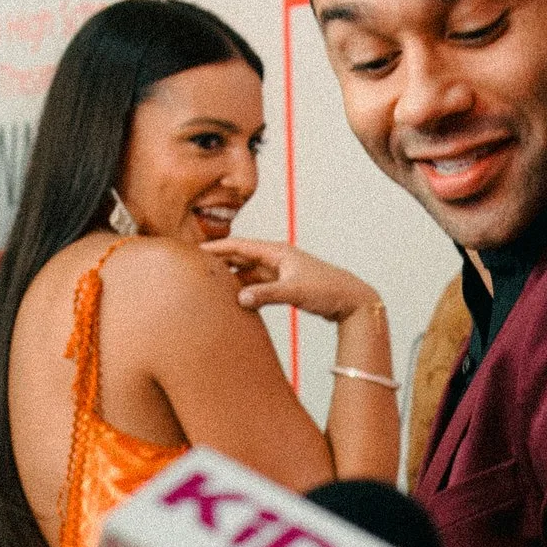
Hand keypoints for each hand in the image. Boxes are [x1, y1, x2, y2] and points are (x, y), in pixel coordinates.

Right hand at [200, 232, 372, 322]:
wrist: (352, 300)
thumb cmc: (328, 290)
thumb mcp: (295, 292)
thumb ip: (267, 295)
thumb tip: (240, 299)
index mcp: (277, 252)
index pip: (240, 246)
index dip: (217, 248)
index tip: (195, 251)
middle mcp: (277, 258)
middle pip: (240, 257)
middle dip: (219, 261)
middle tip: (194, 268)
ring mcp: (280, 271)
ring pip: (248, 272)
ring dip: (231, 277)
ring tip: (209, 284)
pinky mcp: (284, 284)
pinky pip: (258, 284)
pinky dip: (245, 289)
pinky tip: (233, 297)